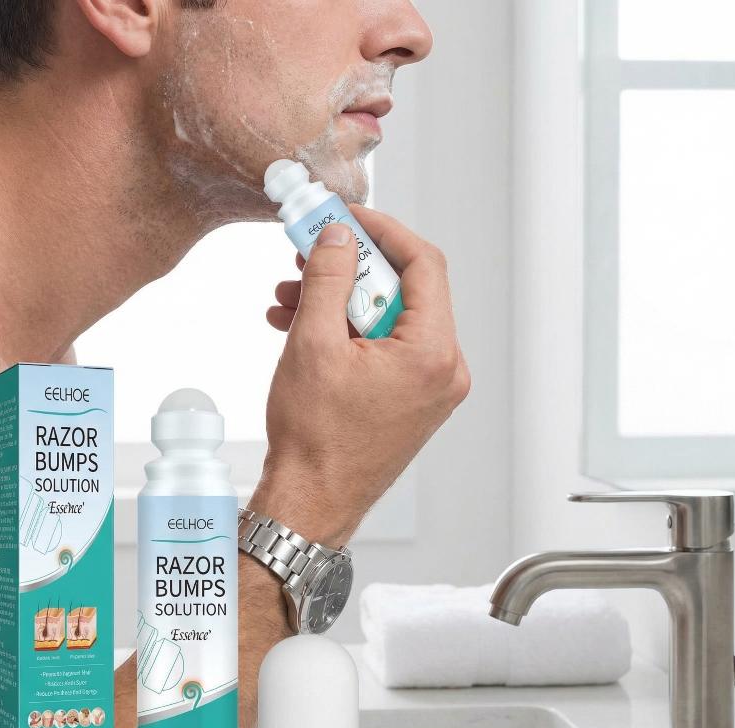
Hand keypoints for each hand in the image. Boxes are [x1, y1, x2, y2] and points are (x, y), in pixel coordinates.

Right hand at [254, 205, 470, 546]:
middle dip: (351, 269)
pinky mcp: (411, 399)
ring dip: (341, 301)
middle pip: (404, 290)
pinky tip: (303, 327)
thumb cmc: (315, 440)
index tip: (347, 218)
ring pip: (388, 318)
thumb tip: (337, 237)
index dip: (382, 231)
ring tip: (291, 298)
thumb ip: (328, 278)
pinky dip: (348, 332)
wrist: (311, 501)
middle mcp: (443, 370)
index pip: (423, 264)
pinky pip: (384, 347)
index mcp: (433, 354)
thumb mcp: (313, 343)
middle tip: (310, 254)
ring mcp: (430, 387)